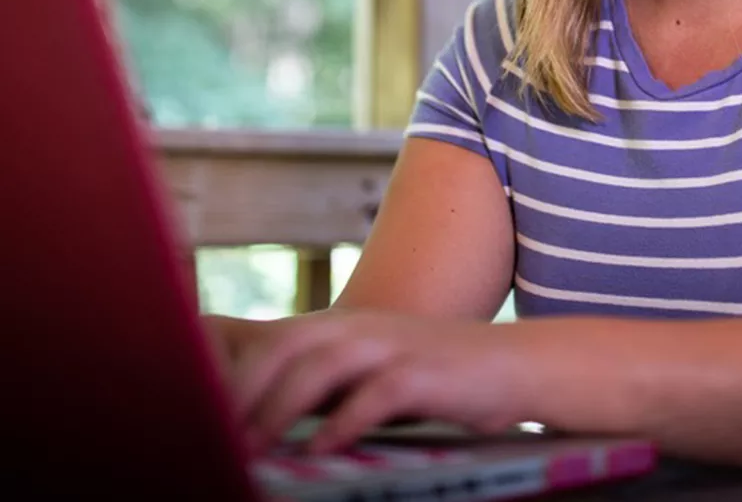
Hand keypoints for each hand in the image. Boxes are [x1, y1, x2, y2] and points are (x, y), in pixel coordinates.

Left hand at [226, 310, 530, 453]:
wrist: (511, 364)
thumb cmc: (432, 378)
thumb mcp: (372, 372)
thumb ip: (325, 387)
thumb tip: (261, 422)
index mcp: (343, 328)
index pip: (272, 338)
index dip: (230, 367)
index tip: (193, 407)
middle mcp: (361, 328)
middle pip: (286, 345)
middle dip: (242, 389)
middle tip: (209, 436)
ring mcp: (392, 345)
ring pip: (322, 365)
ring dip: (280, 408)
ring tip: (249, 449)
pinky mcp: (424, 372)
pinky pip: (376, 393)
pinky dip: (344, 422)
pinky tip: (323, 450)